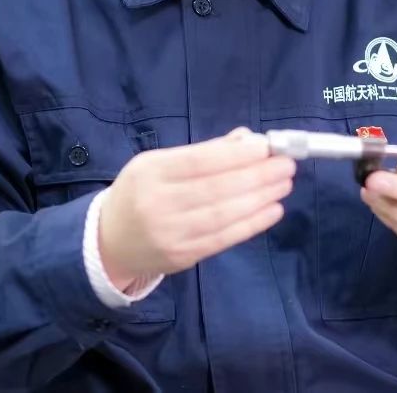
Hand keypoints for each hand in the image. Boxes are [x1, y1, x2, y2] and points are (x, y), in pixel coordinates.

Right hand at [98, 127, 294, 287]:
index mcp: (150, 172)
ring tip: (283, 184)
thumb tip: (247, 140)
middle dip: (257, 176)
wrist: (109, 241)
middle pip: (215, 189)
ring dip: (260, 199)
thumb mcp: (160, 163)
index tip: (266, 147)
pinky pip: (223, 239)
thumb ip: (204, 151)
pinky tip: (272, 210)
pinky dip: (252, 224)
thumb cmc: (141, 192)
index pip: (199, 161)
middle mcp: (157, 203)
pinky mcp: (182, 257)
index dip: (236, 155)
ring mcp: (169, 234)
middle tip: (286, 165)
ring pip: (223, 215)